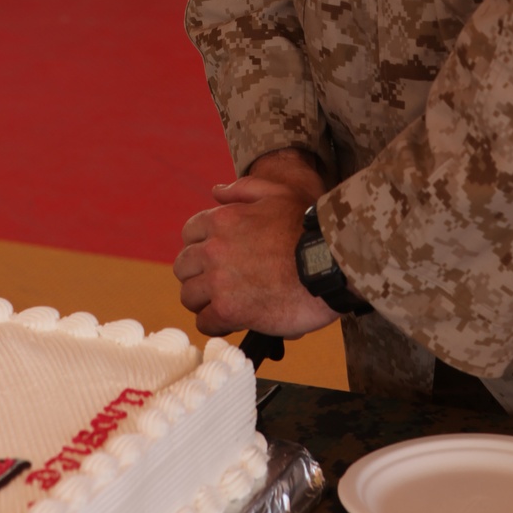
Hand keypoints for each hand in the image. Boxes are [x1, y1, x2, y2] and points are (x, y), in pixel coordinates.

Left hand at [174, 171, 339, 338]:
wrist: (328, 265)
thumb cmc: (308, 229)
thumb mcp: (278, 194)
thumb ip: (244, 189)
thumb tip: (216, 192)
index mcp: (222, 220)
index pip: (189, 233)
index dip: (202, 245)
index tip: (217, 256)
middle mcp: (213, 249)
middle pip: (183, 266)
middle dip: (199, 274)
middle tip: (220, 282)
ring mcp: (219, 281)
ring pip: (189, 296)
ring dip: (204, 301)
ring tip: (226, 302)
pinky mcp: (229, 310)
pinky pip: (204, 322)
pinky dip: (216, 323)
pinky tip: (233, 319)